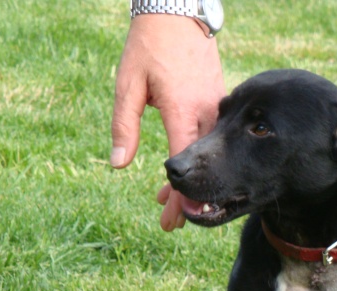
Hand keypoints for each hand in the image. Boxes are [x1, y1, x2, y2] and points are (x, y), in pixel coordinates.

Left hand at [111, 15, 224, 230]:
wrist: (177, 13)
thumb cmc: (147, 47)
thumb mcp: (127, 86)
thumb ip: (124, 127)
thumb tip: (118, 165)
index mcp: (181, 110)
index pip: (183, 167)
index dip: (179, 198)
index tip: (173, 220)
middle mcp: (204, 112)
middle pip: (199, 168)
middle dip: (185, 198)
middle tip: (171, 223)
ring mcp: (215, 107)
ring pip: (206, 155)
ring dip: (190, 180)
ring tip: (168, 200)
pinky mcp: (218, 101)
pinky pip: (210, 137)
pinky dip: (199, 157)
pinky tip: (184, 169)